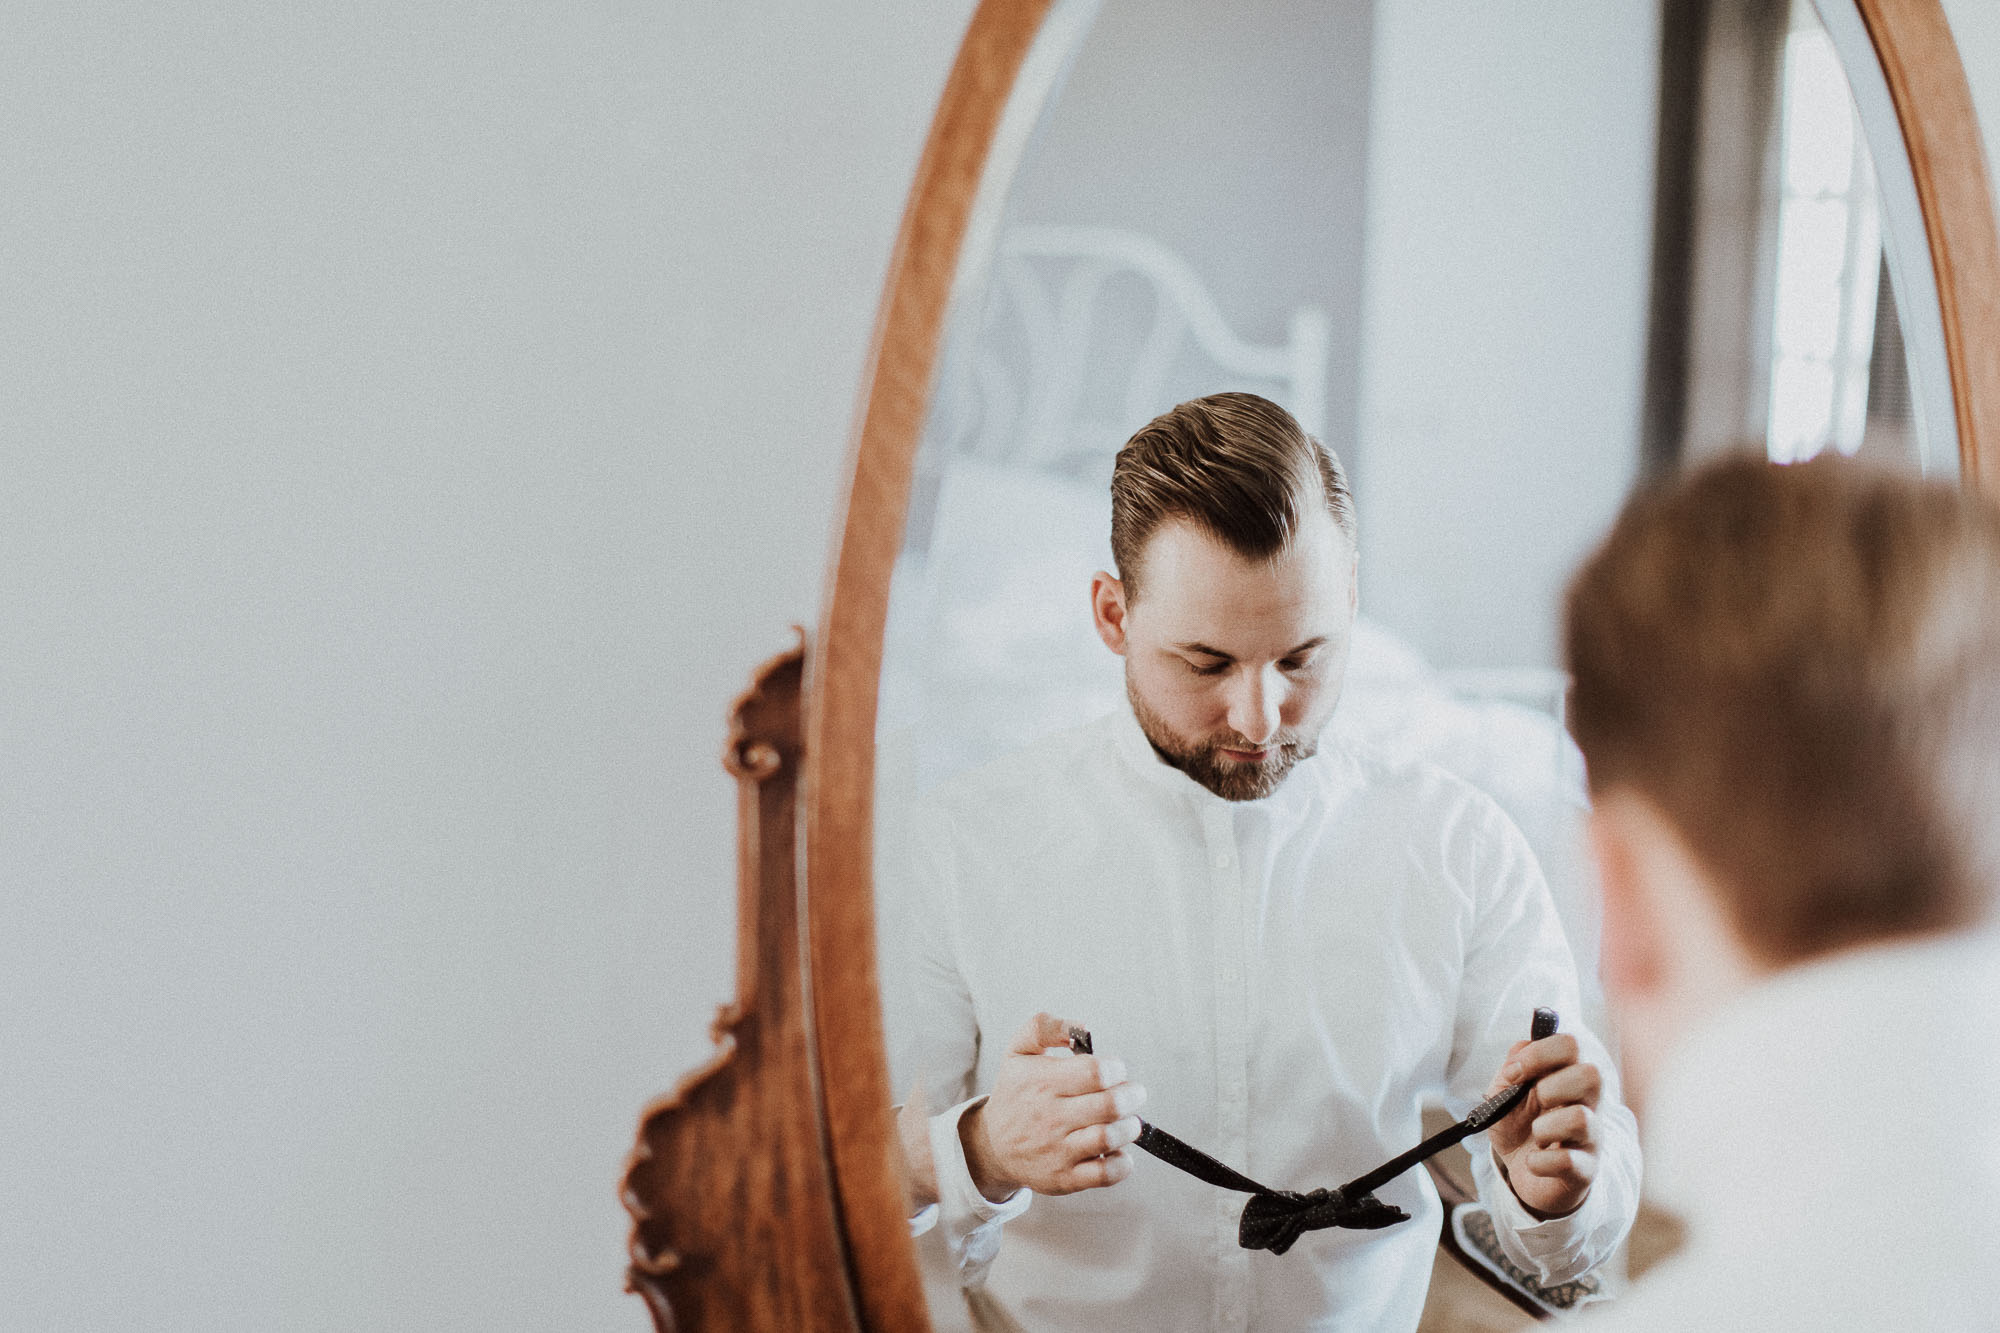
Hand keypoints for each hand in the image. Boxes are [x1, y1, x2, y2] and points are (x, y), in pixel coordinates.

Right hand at [962, 1013, 1145, 1199]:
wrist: (991, 1146)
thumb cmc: (1015, 1094)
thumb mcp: (1018, 1051)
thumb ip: (1045, 1027)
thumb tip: (1081, 1027)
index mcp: (1042, 1082)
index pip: (1096, 1072)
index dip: (1116, 1068)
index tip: (1115, 1070)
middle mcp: (1050, 1117)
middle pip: (1110, 1105)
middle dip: (1133, 1095)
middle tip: (1132, 1093)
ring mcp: (1058, 1151)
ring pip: (1109, 1138)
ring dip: (1130, 1127)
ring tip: (1126, 1120)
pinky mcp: (1065, 1178)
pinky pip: (1105, 1174)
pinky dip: (1123, 1163)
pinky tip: (1117, 1150)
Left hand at [1483, 1032, 1601, 1218]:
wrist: (1523, 1173)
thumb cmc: (1519, 1126)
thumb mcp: (1504, 1093)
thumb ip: (1511, 1068)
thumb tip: (1521, 1050)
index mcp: (1568, 1076)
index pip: (1571, 1045)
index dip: (1539, 1053)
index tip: (1513, 1073)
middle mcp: (1588, 1103)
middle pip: (1592, 1074)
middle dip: (1551, 1086)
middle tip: (1536, 1102)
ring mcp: (1591, 1137)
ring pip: (1581, 1119)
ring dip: (1545, 1127)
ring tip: (1536, 1136)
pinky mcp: (1586, 1169)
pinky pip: (1568, 1161)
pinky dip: (1539, 1162)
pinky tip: (1533, 1162)